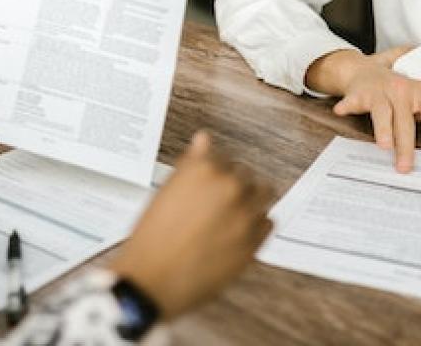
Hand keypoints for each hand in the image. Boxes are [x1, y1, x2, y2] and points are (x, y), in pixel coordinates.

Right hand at [108, 131, 272, 319]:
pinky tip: (236, 233)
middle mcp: (229, 186)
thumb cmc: (153, 238)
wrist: (152, 280)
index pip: (224, 158)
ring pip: (263, 194)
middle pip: (246, 175)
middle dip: (234, 186)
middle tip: (218, 205)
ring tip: (230, 217)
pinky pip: (267, 222)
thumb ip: (192, 164)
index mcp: (204, 168)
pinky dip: (256, 225)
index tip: (210, 185)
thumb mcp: (166, 191)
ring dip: (250, 201)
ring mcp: (245, 213)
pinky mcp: (254, 240)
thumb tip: (204, 140)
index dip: (216, 173)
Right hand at [307, 48, 420, 173]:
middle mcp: (400, 90)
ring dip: (381, 128)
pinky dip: (347, 105)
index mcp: (419, 92)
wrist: (366, 70)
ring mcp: (378, 91)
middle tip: (406, 167)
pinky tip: (342, 112)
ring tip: (383, 146)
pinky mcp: (357, 94)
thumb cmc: (400, 90)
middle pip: (405, 119)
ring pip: (381, 112)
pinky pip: (352, 100)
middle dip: (406, 143)